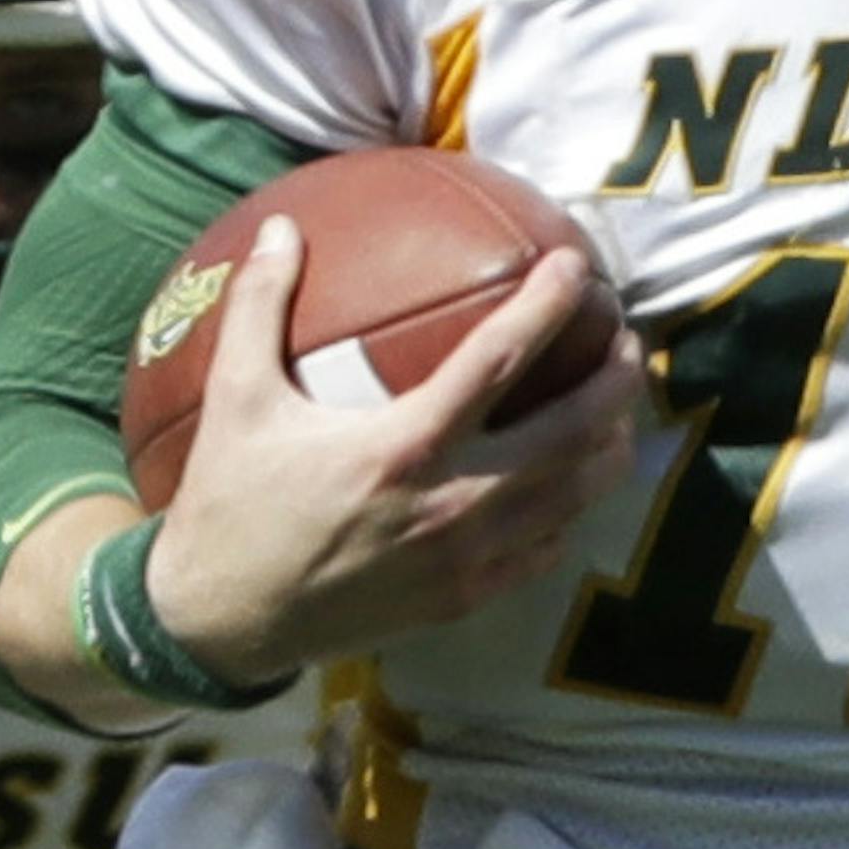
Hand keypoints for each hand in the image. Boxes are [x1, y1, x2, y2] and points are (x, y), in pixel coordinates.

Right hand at [144, 214, 645, 686]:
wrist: (222, 621)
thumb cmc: (229, 503)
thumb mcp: (237, 399)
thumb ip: (260, 307)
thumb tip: (281, 226)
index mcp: (400, 446)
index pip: (499, 361)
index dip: (547, 306)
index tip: (575, 265)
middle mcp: (449, 503)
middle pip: (571, 432)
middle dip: (615, 379)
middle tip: (626, 339)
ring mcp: (467, 558)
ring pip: (576, 494)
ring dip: (611, 442)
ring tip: (619, 402)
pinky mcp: (469, 598)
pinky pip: (548, 546)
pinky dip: (573, 505)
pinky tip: (575, 478)